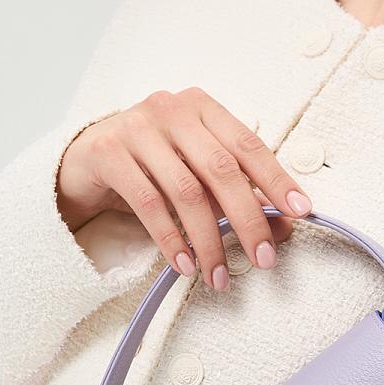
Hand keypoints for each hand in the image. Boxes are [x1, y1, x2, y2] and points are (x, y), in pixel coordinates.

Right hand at [57, 87, 312, 290]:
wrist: (82, 163)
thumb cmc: (150, 169)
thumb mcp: (196, 177)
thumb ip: (237, 195)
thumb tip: (284, 228)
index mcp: (202, 108)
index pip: (248, 145)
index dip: (276, 180)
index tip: (300, 213)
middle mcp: (171, 110)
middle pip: (221, 170)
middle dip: (248, 220)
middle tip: (264, 259)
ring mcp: (137, 128)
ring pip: (186, 192)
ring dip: (208, 241)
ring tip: (219, 276)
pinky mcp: (108, 153)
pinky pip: (148, 204)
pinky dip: (171, 240)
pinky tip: (185, 266)